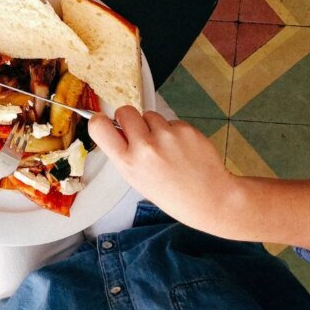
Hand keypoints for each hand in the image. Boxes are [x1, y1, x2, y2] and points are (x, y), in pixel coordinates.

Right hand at [90, 107, 240, 234]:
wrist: (210, 198)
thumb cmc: (172, 193)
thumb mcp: (137, 180)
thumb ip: (124, 154)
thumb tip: (115, 128)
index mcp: (128, 163)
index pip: (99, 127)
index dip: (99, 120)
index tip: (104, 121)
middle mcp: (145, 147)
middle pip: (124, 111)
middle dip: (129, 118)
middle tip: (139, 133)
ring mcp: (166, 136)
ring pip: (149, 115)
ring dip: (154, 126)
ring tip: (166, 147)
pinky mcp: (185, 129)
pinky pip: (170, 121)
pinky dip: (173, 131)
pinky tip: (181, 149)